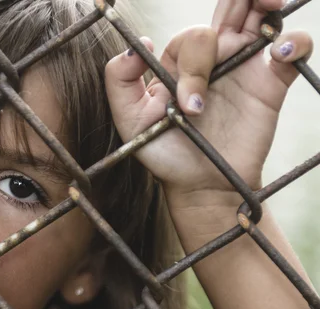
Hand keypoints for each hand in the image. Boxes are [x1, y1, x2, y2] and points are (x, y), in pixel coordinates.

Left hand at [105, 0, 313, 199]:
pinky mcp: (271, 83)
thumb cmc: (164, 151)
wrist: (199, 184)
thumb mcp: (130, 120)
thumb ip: (120, 82)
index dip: (193, 66)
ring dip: (266, 0)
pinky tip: (283, 52)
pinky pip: (292, 48)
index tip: (191, 105)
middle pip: (230, 7)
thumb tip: (139, 45)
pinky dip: (295, 41)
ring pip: (260, 16)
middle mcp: (214, 57)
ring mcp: (244, 66)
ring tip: (269, 3)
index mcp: (181, 60)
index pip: (193, 37)